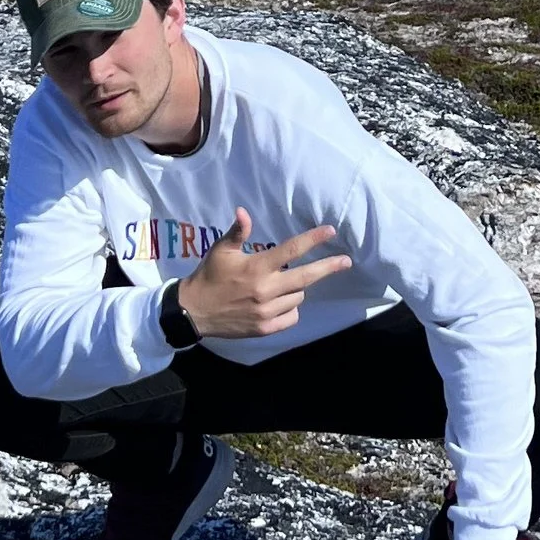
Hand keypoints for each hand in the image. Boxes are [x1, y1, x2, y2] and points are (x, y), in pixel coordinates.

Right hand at [177, 208, 352, 340]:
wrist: (194, 311)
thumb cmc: (209, 276)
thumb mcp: (221, 250)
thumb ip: (238, 232)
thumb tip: (244, 211)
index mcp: (257, 268)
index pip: (292, 250)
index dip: (313, 240)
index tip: (330, 232)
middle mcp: (266, 290)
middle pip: (306, 277)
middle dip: (328, 267)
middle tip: (345, 261)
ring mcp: (267, 312)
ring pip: (298, 297)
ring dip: (296, 288)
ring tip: (282, 284)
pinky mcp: (265, 328)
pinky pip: (291, 317)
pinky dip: (290, 309)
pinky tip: (281, 303)